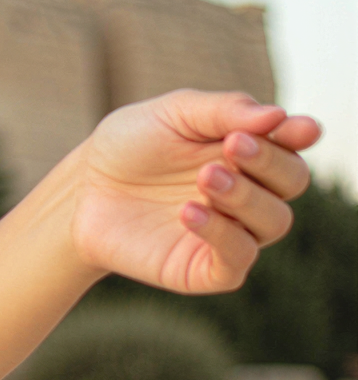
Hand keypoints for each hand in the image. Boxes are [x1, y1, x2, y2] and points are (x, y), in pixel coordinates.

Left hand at [70, 89, 318, 294]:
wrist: (80, 190)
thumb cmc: (129, 146)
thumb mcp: (172, 115)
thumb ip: (223, 112)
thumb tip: (278, 116)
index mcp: (248, 153)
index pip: (292, 147)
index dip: (299, 137)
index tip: (294, 129)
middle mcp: (250, 193)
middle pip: (292, 182)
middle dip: (269, 163)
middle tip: (233, 147)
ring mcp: (232, 231)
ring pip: (273, 222)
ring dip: (245, 197)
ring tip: (206, 178)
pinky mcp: (205, 267)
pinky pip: (236, 259)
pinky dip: (222, 235)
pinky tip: (190, 212)